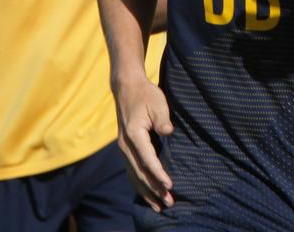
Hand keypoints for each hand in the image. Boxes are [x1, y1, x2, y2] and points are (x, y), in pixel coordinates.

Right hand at [113, 75, 173, 211]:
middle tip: (169, 203)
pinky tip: (147, 194)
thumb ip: (162, 119)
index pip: (147, 159)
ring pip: (134, 176)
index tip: (169, 186)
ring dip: (146, 192)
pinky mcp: (126, 149)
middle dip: (154, 190)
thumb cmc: (145, 94)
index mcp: (134, 134)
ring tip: (159, 206)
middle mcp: (125, 145)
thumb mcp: (158, 102)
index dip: (158, 174)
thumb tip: (168, 132)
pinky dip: (139, 185)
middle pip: (140, 173)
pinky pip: (131, 171)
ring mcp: (123, 148)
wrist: (127, 87)